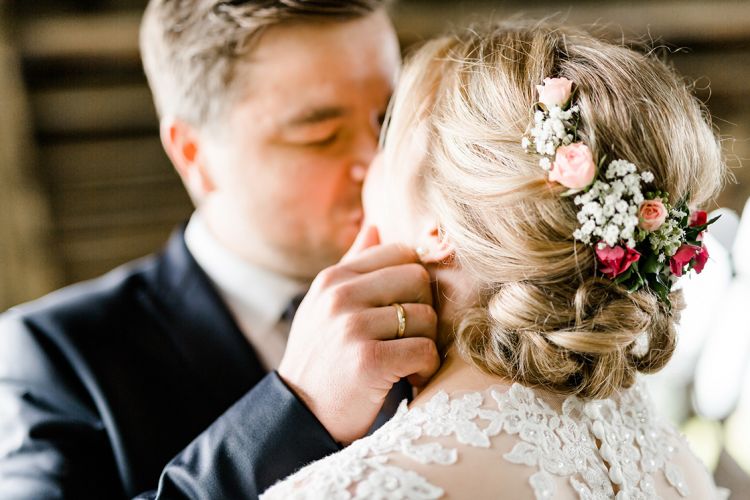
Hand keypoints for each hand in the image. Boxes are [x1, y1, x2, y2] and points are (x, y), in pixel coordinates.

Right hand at [278, 226, 439, 443]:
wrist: (299, 414)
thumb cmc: (320, 357)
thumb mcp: (324, 305)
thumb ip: (352, 264)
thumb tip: (376, 226)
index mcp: (333, 278)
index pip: (400, 252)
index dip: (414, 282)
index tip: (407, 308)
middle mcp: (340, 296)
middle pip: (419, 278)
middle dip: (424, 309)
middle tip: (412, 335)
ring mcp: (352, 327)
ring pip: (426, 317)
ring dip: (426, 344)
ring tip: (407, 361)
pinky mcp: (368, 360)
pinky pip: (425, 350)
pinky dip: (425, 369)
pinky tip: (410, 379)